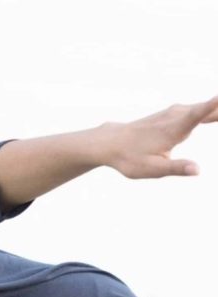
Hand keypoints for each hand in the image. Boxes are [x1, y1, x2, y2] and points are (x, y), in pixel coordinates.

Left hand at [103, 96, 217, 178]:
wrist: (110, 142)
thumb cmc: (129, 158)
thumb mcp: (151, 169)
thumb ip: (176, 168)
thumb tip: (198, 170)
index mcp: (174, 128)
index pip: (200, 113)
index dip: (216, 104)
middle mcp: (177, 115)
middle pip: (212, 108)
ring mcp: (177, 112)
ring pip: (208, 107)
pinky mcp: (176, 113)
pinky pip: (202, 108)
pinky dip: (216, 108)